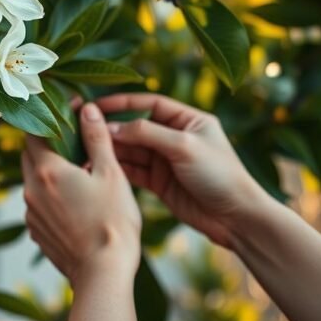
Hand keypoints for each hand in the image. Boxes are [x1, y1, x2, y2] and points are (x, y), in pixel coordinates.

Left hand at [22, 103, 141, 286]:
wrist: (103, 273)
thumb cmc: (112, 221)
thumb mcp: (111, 173)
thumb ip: (97, 138)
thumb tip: (88, 108)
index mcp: (46, 170)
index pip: (33, 133)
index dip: (49, 122)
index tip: (67, 116)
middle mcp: (31, 190)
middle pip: (29, 156)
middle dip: (47, 146)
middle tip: (73, 144)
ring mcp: (31, 214)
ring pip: (33, 182)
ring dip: (49, 174)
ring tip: (78, 175)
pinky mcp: (37, 232)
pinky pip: (38, 205)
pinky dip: (51, 197)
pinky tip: (74, 203)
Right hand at [96, 93, 270, 247]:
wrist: (237, 218)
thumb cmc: (219, 175)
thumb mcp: (183, 146)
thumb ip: (146, 133)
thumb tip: (111, 128)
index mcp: (188, 120)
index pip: (149, 104)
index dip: (122, 102)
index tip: (96, 105)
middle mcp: (175, 137)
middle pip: (136, 127)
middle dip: (112, 129)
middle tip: (83, 130)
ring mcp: (167, 160)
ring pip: (132, 150)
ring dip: (111, 150)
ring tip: (86, 150)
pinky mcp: (160, 182)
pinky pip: (134, 170)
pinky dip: (117, 168)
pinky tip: (99, 167)